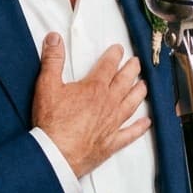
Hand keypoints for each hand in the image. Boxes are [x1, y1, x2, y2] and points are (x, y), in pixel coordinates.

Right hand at [32, 34, 150, 178]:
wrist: (56, 154)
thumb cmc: (52, 122)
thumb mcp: (46, 85)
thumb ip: (52, 60)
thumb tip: (54, 38)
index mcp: (94, 88)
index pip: (108, 66)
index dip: (114, 55)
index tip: (119, 49)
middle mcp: (108, 104)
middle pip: (124, 82)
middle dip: (131, 70)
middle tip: (136, 63)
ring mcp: (112, 123)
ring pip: (131, 104)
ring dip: (139, 93)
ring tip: (144, 85)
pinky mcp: (111, 142)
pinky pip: (130, 133)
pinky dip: (139, 128)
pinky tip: (146, 123)